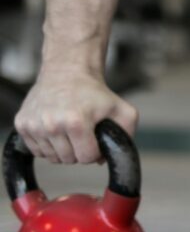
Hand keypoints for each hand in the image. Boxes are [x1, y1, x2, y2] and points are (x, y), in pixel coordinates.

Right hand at [14, 68, 138, 163]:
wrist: (67, 71)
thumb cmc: (95, 93)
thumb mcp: (123, 111)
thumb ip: (126, 136)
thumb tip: (105, 159)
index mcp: (76, 122)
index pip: (87, 158)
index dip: (95, 151)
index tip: (94, 139)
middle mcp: (52, 124)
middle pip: (69, 159)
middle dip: (79, 151)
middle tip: (82, 134)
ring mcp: (34, 124)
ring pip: (52, 158)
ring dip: (63, 149)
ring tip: (69, 131)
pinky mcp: (22, 123)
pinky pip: (37, 151)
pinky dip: (48, 145)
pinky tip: (56, 131)